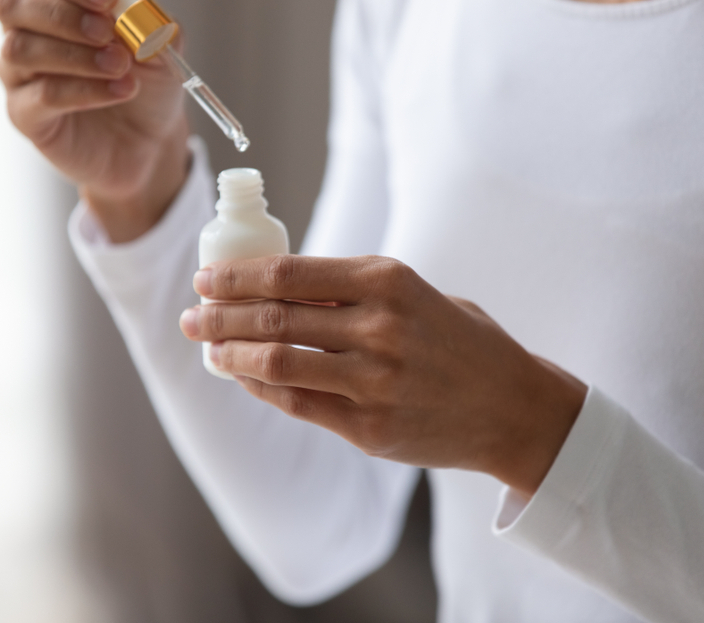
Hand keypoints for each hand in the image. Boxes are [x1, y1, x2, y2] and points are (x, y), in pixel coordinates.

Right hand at [0, 0, 189, 241]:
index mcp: (55, 4)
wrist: (151, 143)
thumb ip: (149, 22)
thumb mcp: (162, 50)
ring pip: (21, 50)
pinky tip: (119, 90)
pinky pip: (42, 96)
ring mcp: (20, 76)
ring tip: (121, 66)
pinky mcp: (26, 116)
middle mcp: (26, 34)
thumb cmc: (147, 87)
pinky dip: (84, 91)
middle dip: (63, 14)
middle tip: (107, 33)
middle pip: (13, 4)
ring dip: (76, 54)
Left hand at [179, 255, 586, 495]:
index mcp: (388, 281)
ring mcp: (374, 383)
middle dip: (218, 317)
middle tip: (190, 318)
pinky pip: (297, 405)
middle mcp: (378, 329)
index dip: (235, 278)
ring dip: (231, 357)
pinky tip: (244, 379)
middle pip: (271, 320)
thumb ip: (350, 293)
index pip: (287, 273)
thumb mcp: (413, 294)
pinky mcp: (370, 429)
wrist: (512, 407)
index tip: (206, 280)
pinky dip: (261, 390)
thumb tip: (273, 290)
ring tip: (210, 350)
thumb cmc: (458, 341)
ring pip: (275, 365)